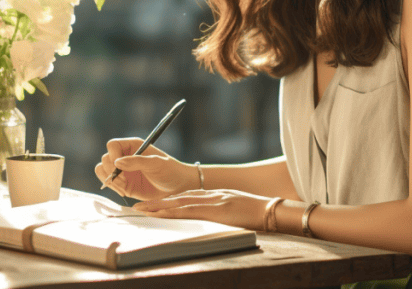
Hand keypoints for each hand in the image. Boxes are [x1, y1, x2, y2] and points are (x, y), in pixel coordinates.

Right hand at [94, 138, 196, 200]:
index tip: (120, 166)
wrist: (177, 187)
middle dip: (111, 171)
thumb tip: (117, 162)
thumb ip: (137, 162)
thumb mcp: (156, 163)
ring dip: (109, 179)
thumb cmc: (170, 171)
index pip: (113, 145)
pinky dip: (113, 187)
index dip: (113, 155)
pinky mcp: (123, 184)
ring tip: (123, 186)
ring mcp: (123, 171)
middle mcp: (125, 156)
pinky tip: (124, 191)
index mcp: (133, 146)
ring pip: (102, 170)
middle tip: (124, 179)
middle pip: (105, 158)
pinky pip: (109, 183)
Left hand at [131, 189, 271, 230]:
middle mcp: (210, 195)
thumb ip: (223, 210)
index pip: (187, 196)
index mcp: (215, 195)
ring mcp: (211, 201)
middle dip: (157, 202)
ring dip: (158, 206)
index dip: (169, 200)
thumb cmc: (258, 212)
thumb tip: (215, 216)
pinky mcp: (214, 210)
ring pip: (179, 203)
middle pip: (178, 198)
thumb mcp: (237, 209)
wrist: (272, 210)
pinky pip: (188, 211)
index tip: (154, 204)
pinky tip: (159, 214)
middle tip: (139, 207)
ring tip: (141, 210)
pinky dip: (172, 212)